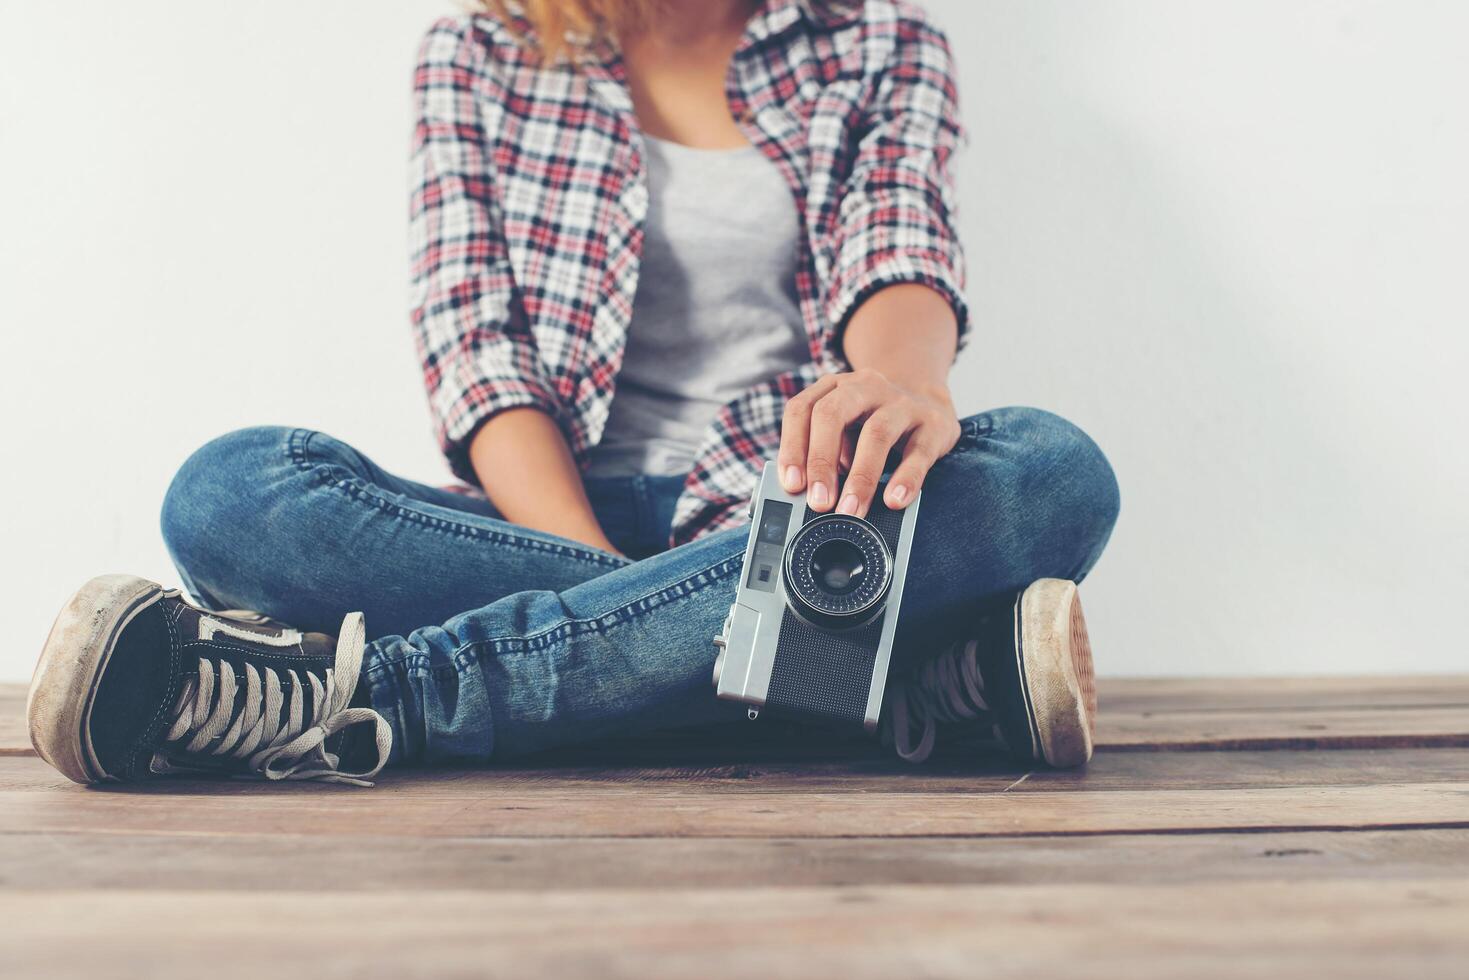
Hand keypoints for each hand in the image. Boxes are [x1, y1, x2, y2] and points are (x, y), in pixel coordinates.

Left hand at [776, 368, 959, 517]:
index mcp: (834, 388)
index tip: (792, 485)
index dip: (792, 448)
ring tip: (851, 510)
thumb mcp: (844, 429)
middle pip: (832, 414)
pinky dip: (906, 478)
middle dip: (820, 461)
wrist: (930, 403)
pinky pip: (918, 452)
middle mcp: (865, 387)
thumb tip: (809, 495)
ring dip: (860, 477)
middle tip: (818, 501)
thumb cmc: (874, 424)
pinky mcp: (933, 424)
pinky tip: (894, 499)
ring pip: (876, 433)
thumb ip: (826, 455)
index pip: (802, 410)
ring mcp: (901, 403)